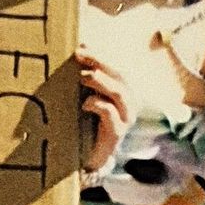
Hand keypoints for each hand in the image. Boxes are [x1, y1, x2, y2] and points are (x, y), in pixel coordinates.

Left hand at [76, 45, 131, 172]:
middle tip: (80, 55)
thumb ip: (85, 80)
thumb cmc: (88, 124)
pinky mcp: (117, 133)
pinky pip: (111, 115)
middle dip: (100, 62)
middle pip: (119, 76)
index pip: (114, 67)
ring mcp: (125, 118)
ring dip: (101, 81)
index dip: (100, 55)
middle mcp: (129, 103)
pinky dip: (98, 105)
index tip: (82, 46)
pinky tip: (85, 103)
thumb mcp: (87, 98)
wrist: (91, 158)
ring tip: (83, 77)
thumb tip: (75, 53)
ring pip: (120, 93)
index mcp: (123, 92)